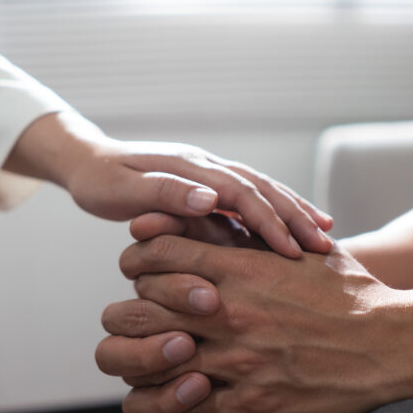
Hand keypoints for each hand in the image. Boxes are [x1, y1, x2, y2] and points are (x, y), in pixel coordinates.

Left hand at [4, 112, 332, 257]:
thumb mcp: (123, 191)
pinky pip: (251, 196)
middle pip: (262, 187)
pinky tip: (290, 229)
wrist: (85, 160)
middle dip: (295, 216)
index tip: (293, 251)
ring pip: (262, 188)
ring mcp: (210, 171)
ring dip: (293, 210)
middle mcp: (206, 165)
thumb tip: (208, 200)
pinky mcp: (208, 183)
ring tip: (324, 235)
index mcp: (189, 167)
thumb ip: (164, 196)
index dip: (269, 221)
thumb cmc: (99, 182)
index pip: (240, 193)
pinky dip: (275, 210)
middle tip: (326, 247)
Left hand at [99, 233, 412, 412]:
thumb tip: (214, 211)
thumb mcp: (298, 249)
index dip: (138, 260)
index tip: (142, 270)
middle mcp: (228, 313)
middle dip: (127, 315)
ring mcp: (237, 360)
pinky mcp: (251, 403)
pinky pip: (188, 412)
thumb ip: (251, 232)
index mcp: (238, 269)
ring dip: (144, 366)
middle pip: (138, 312)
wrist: (394, 345)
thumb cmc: (348, 292)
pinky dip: (179, 409)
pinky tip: (190, 400)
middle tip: (138, 319)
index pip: (153, 254)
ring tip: (153, 364)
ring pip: (151, 368)